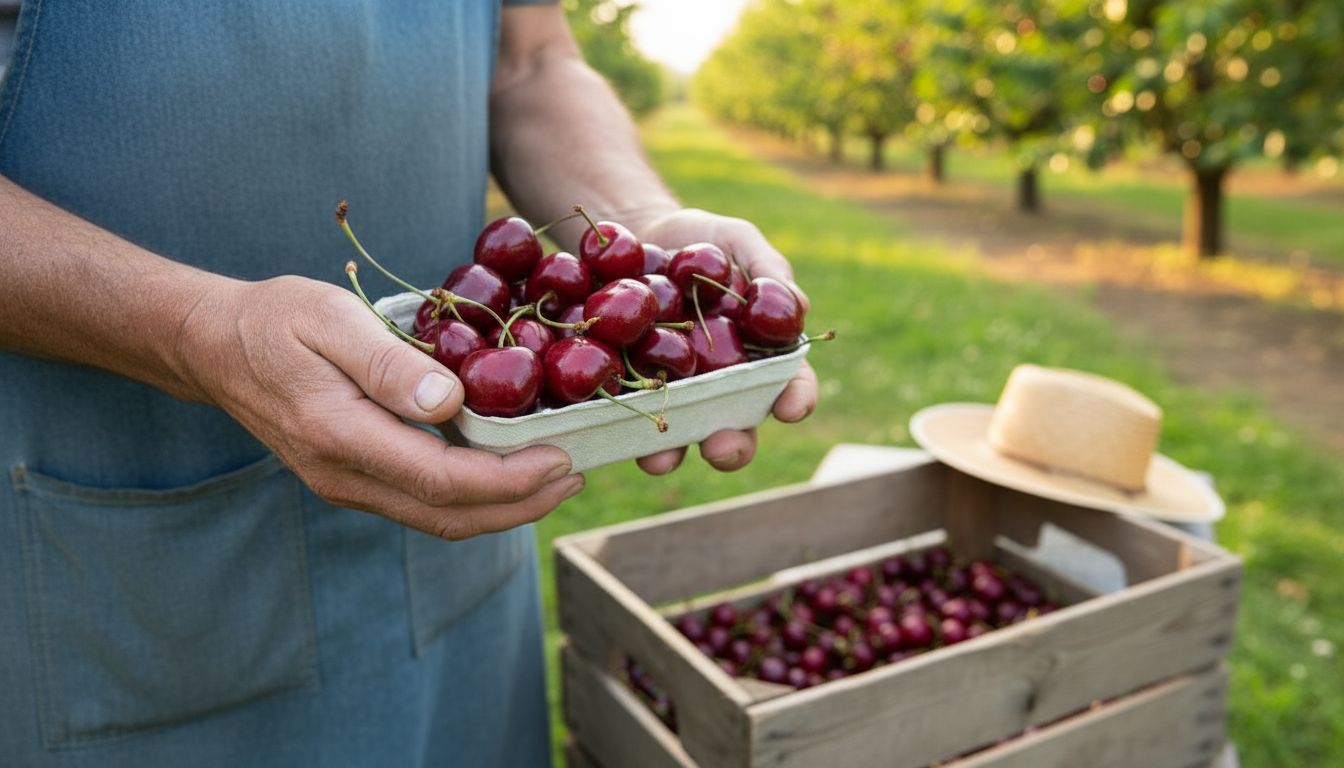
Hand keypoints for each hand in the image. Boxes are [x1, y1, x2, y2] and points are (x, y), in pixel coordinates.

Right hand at [176, 275, 582, 539]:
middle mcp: (343, 476)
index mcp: (339, 435)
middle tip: (576, 475)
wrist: (213, 346)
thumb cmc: (274, 319)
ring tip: (555, 480)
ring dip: (503, 509)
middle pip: (449, 516)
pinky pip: (422, 505)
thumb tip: (449, 400)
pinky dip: (474, 498)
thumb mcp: (328, 317)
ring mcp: (346, 485)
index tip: (560, 457)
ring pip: (438, 520)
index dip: (509, 479)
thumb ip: (386, 362)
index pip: (441, 480)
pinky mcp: (352, 480)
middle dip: (522, 504)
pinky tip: (506, 471)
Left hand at [629, 208, 819, 474]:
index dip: (795, 399)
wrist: (634, 235)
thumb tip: (798, 307)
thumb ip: (767, 268)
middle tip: (721, 446)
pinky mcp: (627, 388)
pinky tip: (604, 425)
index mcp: (758, 356)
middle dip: (731, 445)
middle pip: (735, 428)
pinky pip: (621, 415)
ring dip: (670, 454)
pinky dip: (613, 424)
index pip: (789, 384)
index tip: (791, 406)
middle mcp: (719, 387)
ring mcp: (672, 392)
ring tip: (660, 457)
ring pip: (676, 437)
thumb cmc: (700, 241)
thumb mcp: (736, 240)